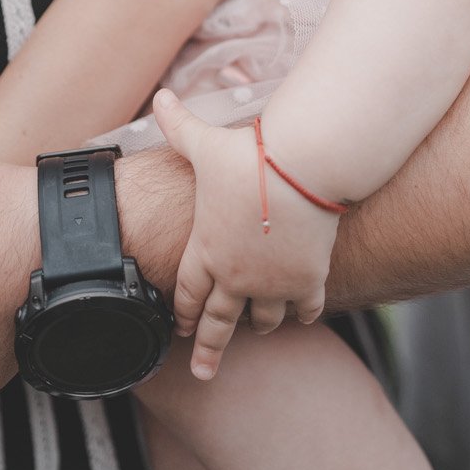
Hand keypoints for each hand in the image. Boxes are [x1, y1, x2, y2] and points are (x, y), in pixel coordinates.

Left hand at [152, 89, 337, 380]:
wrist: (301, 166)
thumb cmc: (249, 155)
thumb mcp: (205, 141)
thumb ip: (180, 125)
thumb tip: (161, 97)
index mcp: (206, 250)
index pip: (188, 294)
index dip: (184, 312)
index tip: (183, 328)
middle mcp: (236, 276)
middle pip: (220, 323)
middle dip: (210, 350)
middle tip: (204, 372)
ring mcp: (273, 283)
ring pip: (264, 319)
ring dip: (260, 323)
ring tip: (258, 326)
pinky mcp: (308, 279)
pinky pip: (305, 309)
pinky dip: (303, 312)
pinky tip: (302, 312)